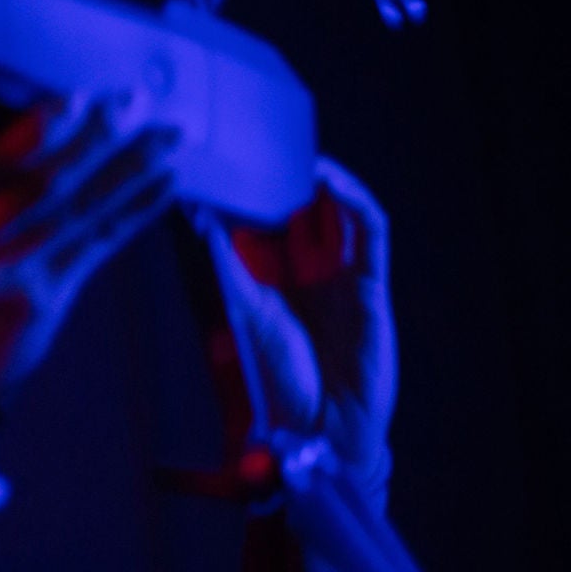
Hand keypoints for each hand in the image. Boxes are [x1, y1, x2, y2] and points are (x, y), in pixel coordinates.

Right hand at [0, 88, 182, 403]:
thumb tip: (50, 111)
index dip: (41, 129)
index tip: (82, 97)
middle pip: (42, 181)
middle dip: (96, 138)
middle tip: (138, 102)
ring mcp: (5, 272)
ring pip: (76, 210)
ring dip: (130, 169)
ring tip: (171, 136)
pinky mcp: (40, 300)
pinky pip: (96, 246)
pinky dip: (134, 211)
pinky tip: (166, 183)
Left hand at [190, 158, 396, 482]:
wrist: (321, 430)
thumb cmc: (277, 383)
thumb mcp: (243, 314)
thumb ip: (226, 268)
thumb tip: (201, 221)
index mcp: (266, 278)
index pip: (255, 220)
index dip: (238, 192)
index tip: (212, 161)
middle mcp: (302, 271)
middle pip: (294, 207)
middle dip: (279, 174)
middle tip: (259, 141)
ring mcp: (338, 274)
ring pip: (333, 210)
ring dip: (320, 178)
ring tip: (297, 150)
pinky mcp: (370, 283)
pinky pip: (369, 231)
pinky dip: (354, 201)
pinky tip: (331, 180)